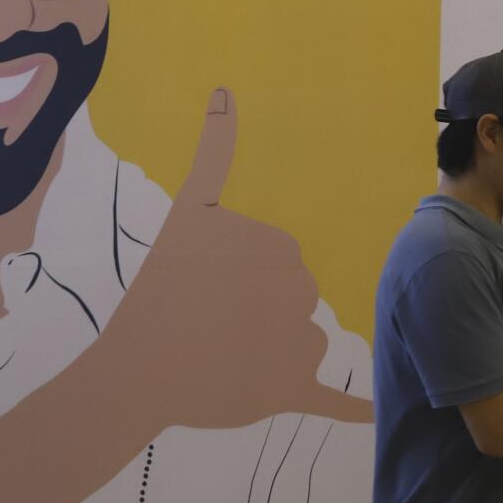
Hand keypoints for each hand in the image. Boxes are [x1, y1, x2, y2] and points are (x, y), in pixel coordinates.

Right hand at [99, 89, 374, 428]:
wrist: (132, 370)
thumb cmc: (159, 291)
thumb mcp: (188, 214)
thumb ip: (213, 154)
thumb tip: (225, 92)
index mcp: (277, 246)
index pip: (286, 266)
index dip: (249, 282)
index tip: (212, 289)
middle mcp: (294, 289)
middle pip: (300, 304)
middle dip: (264, 316)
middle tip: (213, 325)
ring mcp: (291, 342)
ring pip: (304, 345)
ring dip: (272, 353)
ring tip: (222, 356)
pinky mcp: (285, 390)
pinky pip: (331, 397)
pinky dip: (350, 406)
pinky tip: (371, 410)